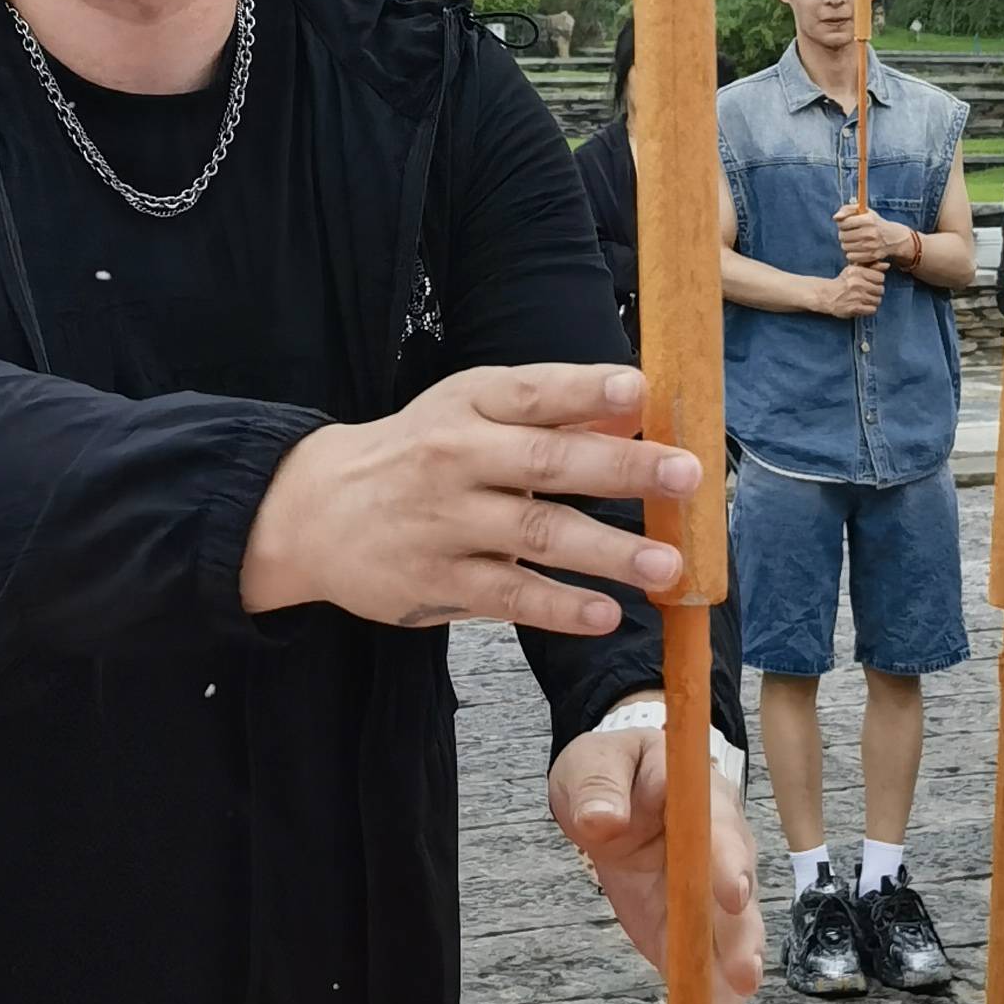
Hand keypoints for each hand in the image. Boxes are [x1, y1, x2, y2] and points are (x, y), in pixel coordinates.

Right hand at [238, 365, 695, 637]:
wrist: (316, 512)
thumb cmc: (417, 453)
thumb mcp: (468, 412)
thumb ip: (548, 411)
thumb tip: (636, 404)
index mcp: (469, 405)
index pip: (533, 392)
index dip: (587, 390)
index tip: (642, 390)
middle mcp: (457, 459)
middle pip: (547, 462)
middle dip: (622, 468)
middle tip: (686, 477)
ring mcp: (447, 523)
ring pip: (537, 535)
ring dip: (609, 552)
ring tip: (667, 566)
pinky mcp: (439, 582)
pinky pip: (509, 595)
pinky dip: (559, 606)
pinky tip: (606, 614)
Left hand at [547, 720, 764, 1003]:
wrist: (615, 793)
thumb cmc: (611, 768)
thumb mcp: (593, 763)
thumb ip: (597, 787)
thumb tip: (600, 818)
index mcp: (700, 801)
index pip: (720, 830)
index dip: (728, 860)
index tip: (731, 892)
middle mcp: (720, 853)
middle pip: (737, 899)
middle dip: (740, 938)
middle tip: (743, 978)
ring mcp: (710, 899)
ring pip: (730, 946)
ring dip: (729, 990)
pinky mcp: (689, 933)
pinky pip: (705, 973)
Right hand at [819, 261, 887, 322]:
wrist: (827, 295)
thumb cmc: (843, 281)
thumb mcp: (855, 269)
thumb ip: (871, 265)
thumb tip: (887, 265)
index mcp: (858, 271)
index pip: (881, 277)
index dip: (877, 281)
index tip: (871, 282)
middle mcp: (857, 283)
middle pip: (880, 290)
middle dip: (876, 291)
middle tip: (868, 291)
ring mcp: (856, 296)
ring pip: (877, 300)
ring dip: (873, 301)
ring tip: (865, 299)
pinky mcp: (854, 308)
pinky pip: (872, 309)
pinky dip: (869, 309)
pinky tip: (864, 305)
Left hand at [831, 204, 907, 273]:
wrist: (893, 238)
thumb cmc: (874, 223)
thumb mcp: (864, 211)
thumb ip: (847, 210)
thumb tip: (835, 218)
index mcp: (868, 220)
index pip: (843, 223)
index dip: (842, 224)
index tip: (847, 224)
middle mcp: (870, 233)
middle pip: (842, 236)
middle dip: (844, 234)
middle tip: (850, 233)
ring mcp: (871, 246)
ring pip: (845, 247)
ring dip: (847, 244)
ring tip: (854, 241)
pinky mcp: (871, 256)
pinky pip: (850, 256)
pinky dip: (851, 253)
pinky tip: (857, 249)